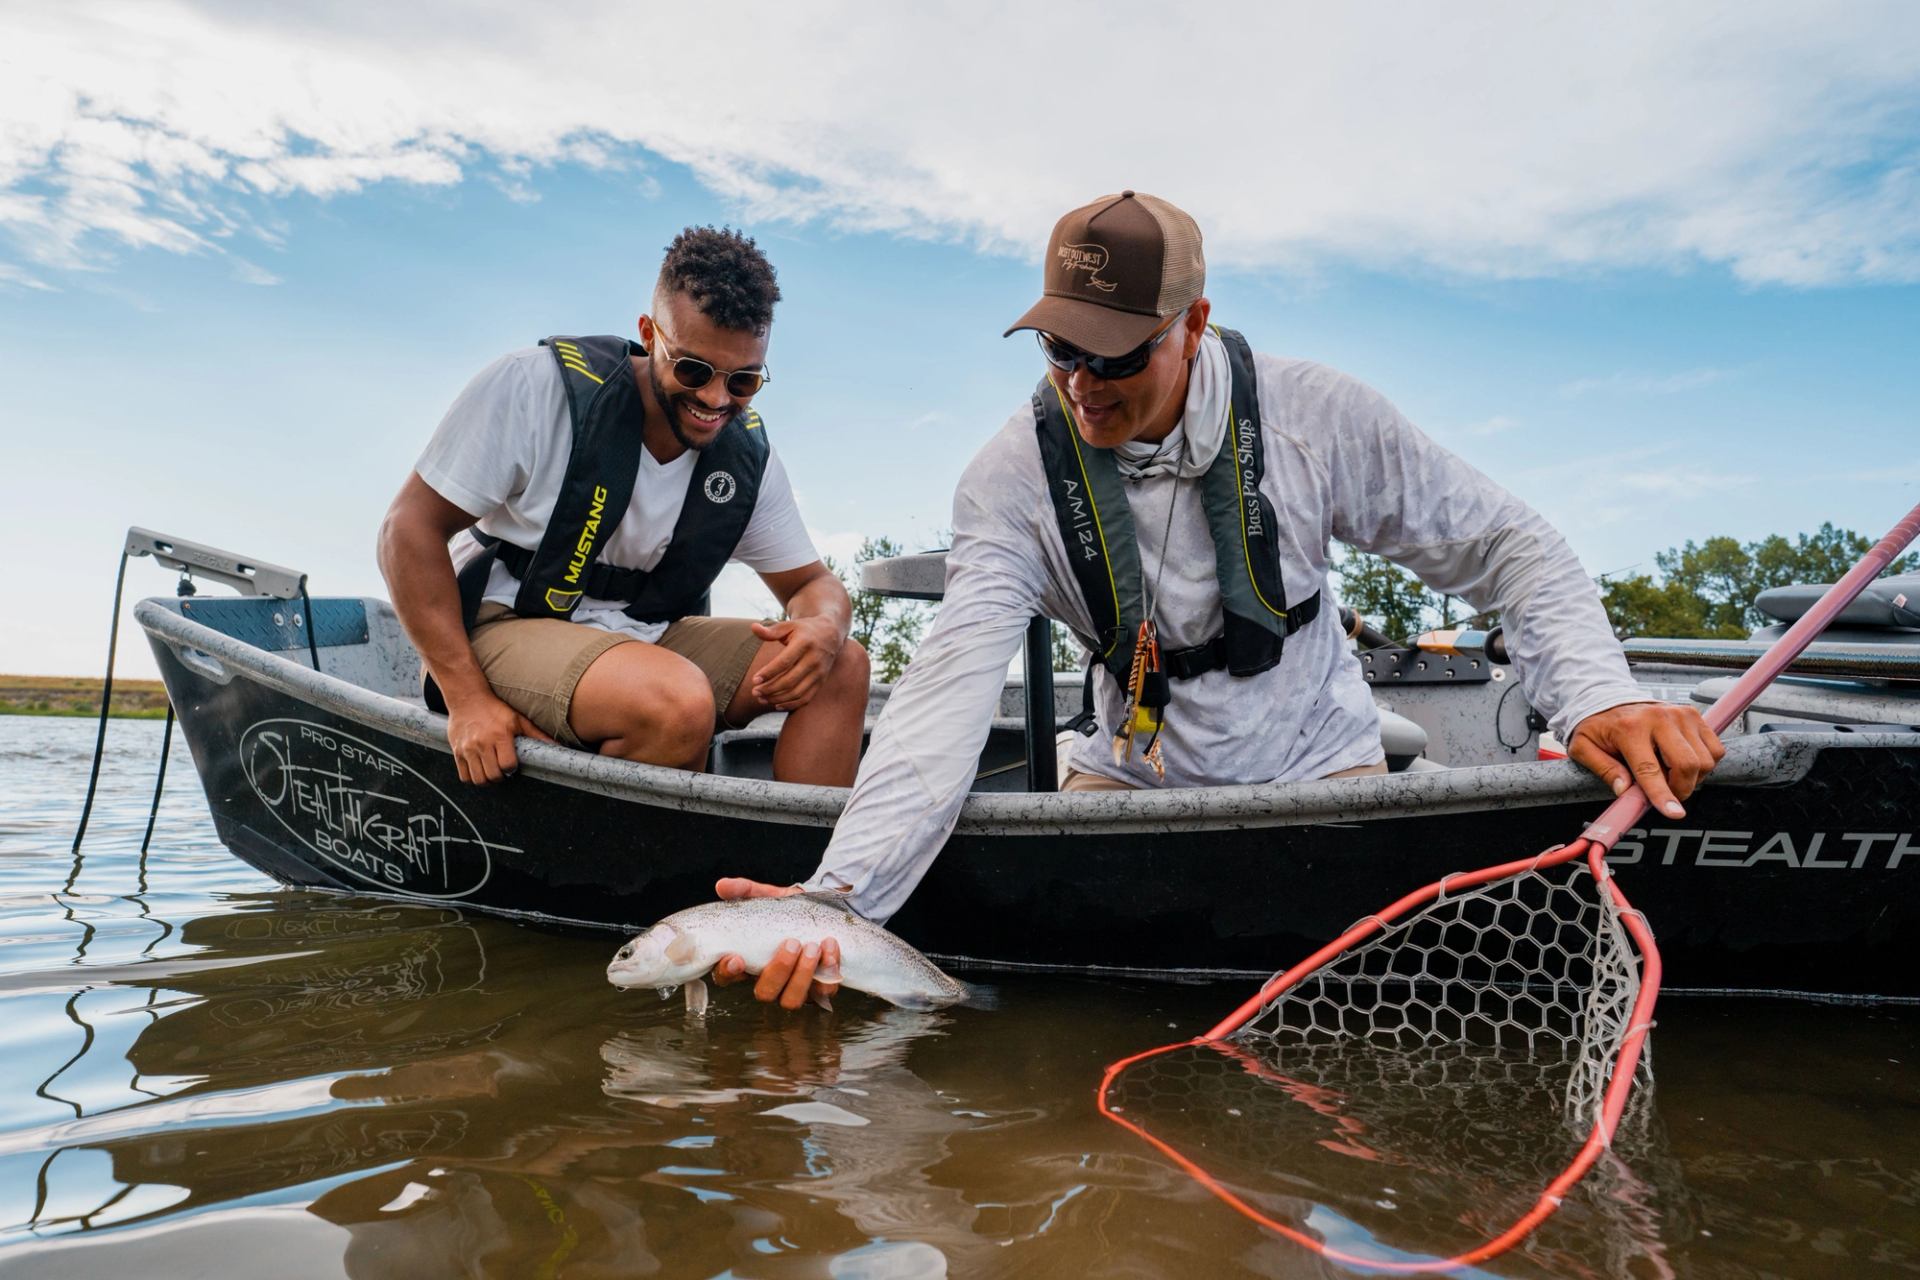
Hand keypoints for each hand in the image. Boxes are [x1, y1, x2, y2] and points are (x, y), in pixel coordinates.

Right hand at [443, 689, 553, 785]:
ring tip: (491, 770)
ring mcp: (468, 748)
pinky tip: (479, 768)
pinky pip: (464, 775)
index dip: (512, 768)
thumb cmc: (495, 708)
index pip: (508, 765)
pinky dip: (472, 777)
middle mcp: (482, 743)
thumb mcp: (518, 719)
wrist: (467, 698)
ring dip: (487, 780)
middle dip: (500, 777)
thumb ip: (537, 734)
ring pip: (478, 779)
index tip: (512, 765)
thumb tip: (558, 745)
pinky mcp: (457, 751)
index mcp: (500, 735)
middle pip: (493, 775)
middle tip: (502, 770)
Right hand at [710, 877, 842, 1009]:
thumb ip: (746, 890)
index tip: (737, 958)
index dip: (728, 973)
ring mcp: (794, 988)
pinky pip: (823, 992)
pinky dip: (828, 971)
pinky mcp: (819, 989)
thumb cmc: (790, 911)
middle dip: (779, 970)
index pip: (727, 977)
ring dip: (802, 975)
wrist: (826, 912)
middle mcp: (770, 980)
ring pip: (791, 1000)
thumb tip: (722, 885)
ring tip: (813, 947)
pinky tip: (830, 949)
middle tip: (791, 943)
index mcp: (749, 961)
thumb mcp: (769, 897)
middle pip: (764, 993)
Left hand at [749, 617, 844, 710]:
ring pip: (797, 692)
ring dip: (777, 698)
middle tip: (754, 691)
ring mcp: (819, 672)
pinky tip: (776, 704)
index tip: (754, 680)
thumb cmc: (804, 630)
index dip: (768, 673)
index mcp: (804, 643)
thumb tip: (753, 628)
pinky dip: (791, 705)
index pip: (784, 662)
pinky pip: (806, 698)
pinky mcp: (821, 681)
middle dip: (770, 689)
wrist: (830, 634)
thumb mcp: (789, 626)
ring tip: (761, 698)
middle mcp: (814, 659)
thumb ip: (771, 630)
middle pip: (789, 680)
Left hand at [1567, 702, 1725, 819]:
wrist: (1610, 700)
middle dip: (1681, 789)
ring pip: (1704, 760)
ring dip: (1692, 777)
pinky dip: (1704, 763)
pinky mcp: (1694, 715)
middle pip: (1687, 764)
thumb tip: (1624, 790)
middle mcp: (1658, 718)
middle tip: (1667, 794)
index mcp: (1629, 728)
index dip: (1662, 795)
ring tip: (1670, 774)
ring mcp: (1680, 715)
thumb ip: (1604, 770)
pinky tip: (1682, 761)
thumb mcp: (1584, 748)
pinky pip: (1714, 750)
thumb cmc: (1599, 726)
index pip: (1649, 769)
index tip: (1674, 813)